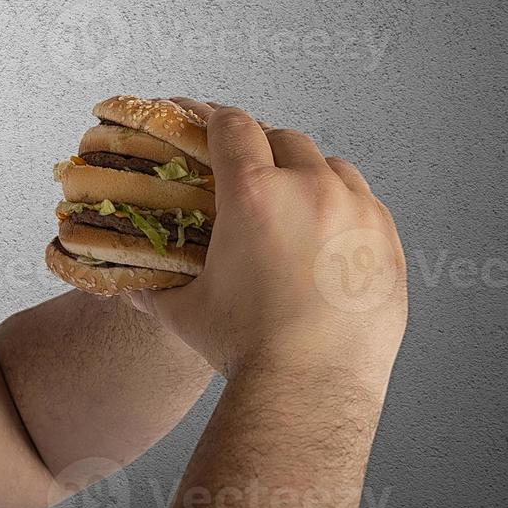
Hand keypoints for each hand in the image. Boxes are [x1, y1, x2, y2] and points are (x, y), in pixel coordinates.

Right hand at [127, 99, 406, 393]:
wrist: (312, 387)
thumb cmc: (244, 348)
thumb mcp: (184, 309)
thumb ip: (151, 285)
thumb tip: (120, 284)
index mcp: (252, 193)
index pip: (231, 124)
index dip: (213, 119)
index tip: (206, 124)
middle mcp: (309, 189)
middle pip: (283, 138)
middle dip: (260, 148)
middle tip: (246, 170)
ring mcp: (356, 212)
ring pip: (330, 166)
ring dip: (308, 173)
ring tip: (293, 201)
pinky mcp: (387, 240)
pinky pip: (366, 202)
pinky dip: (345, 207)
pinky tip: (328, 234)